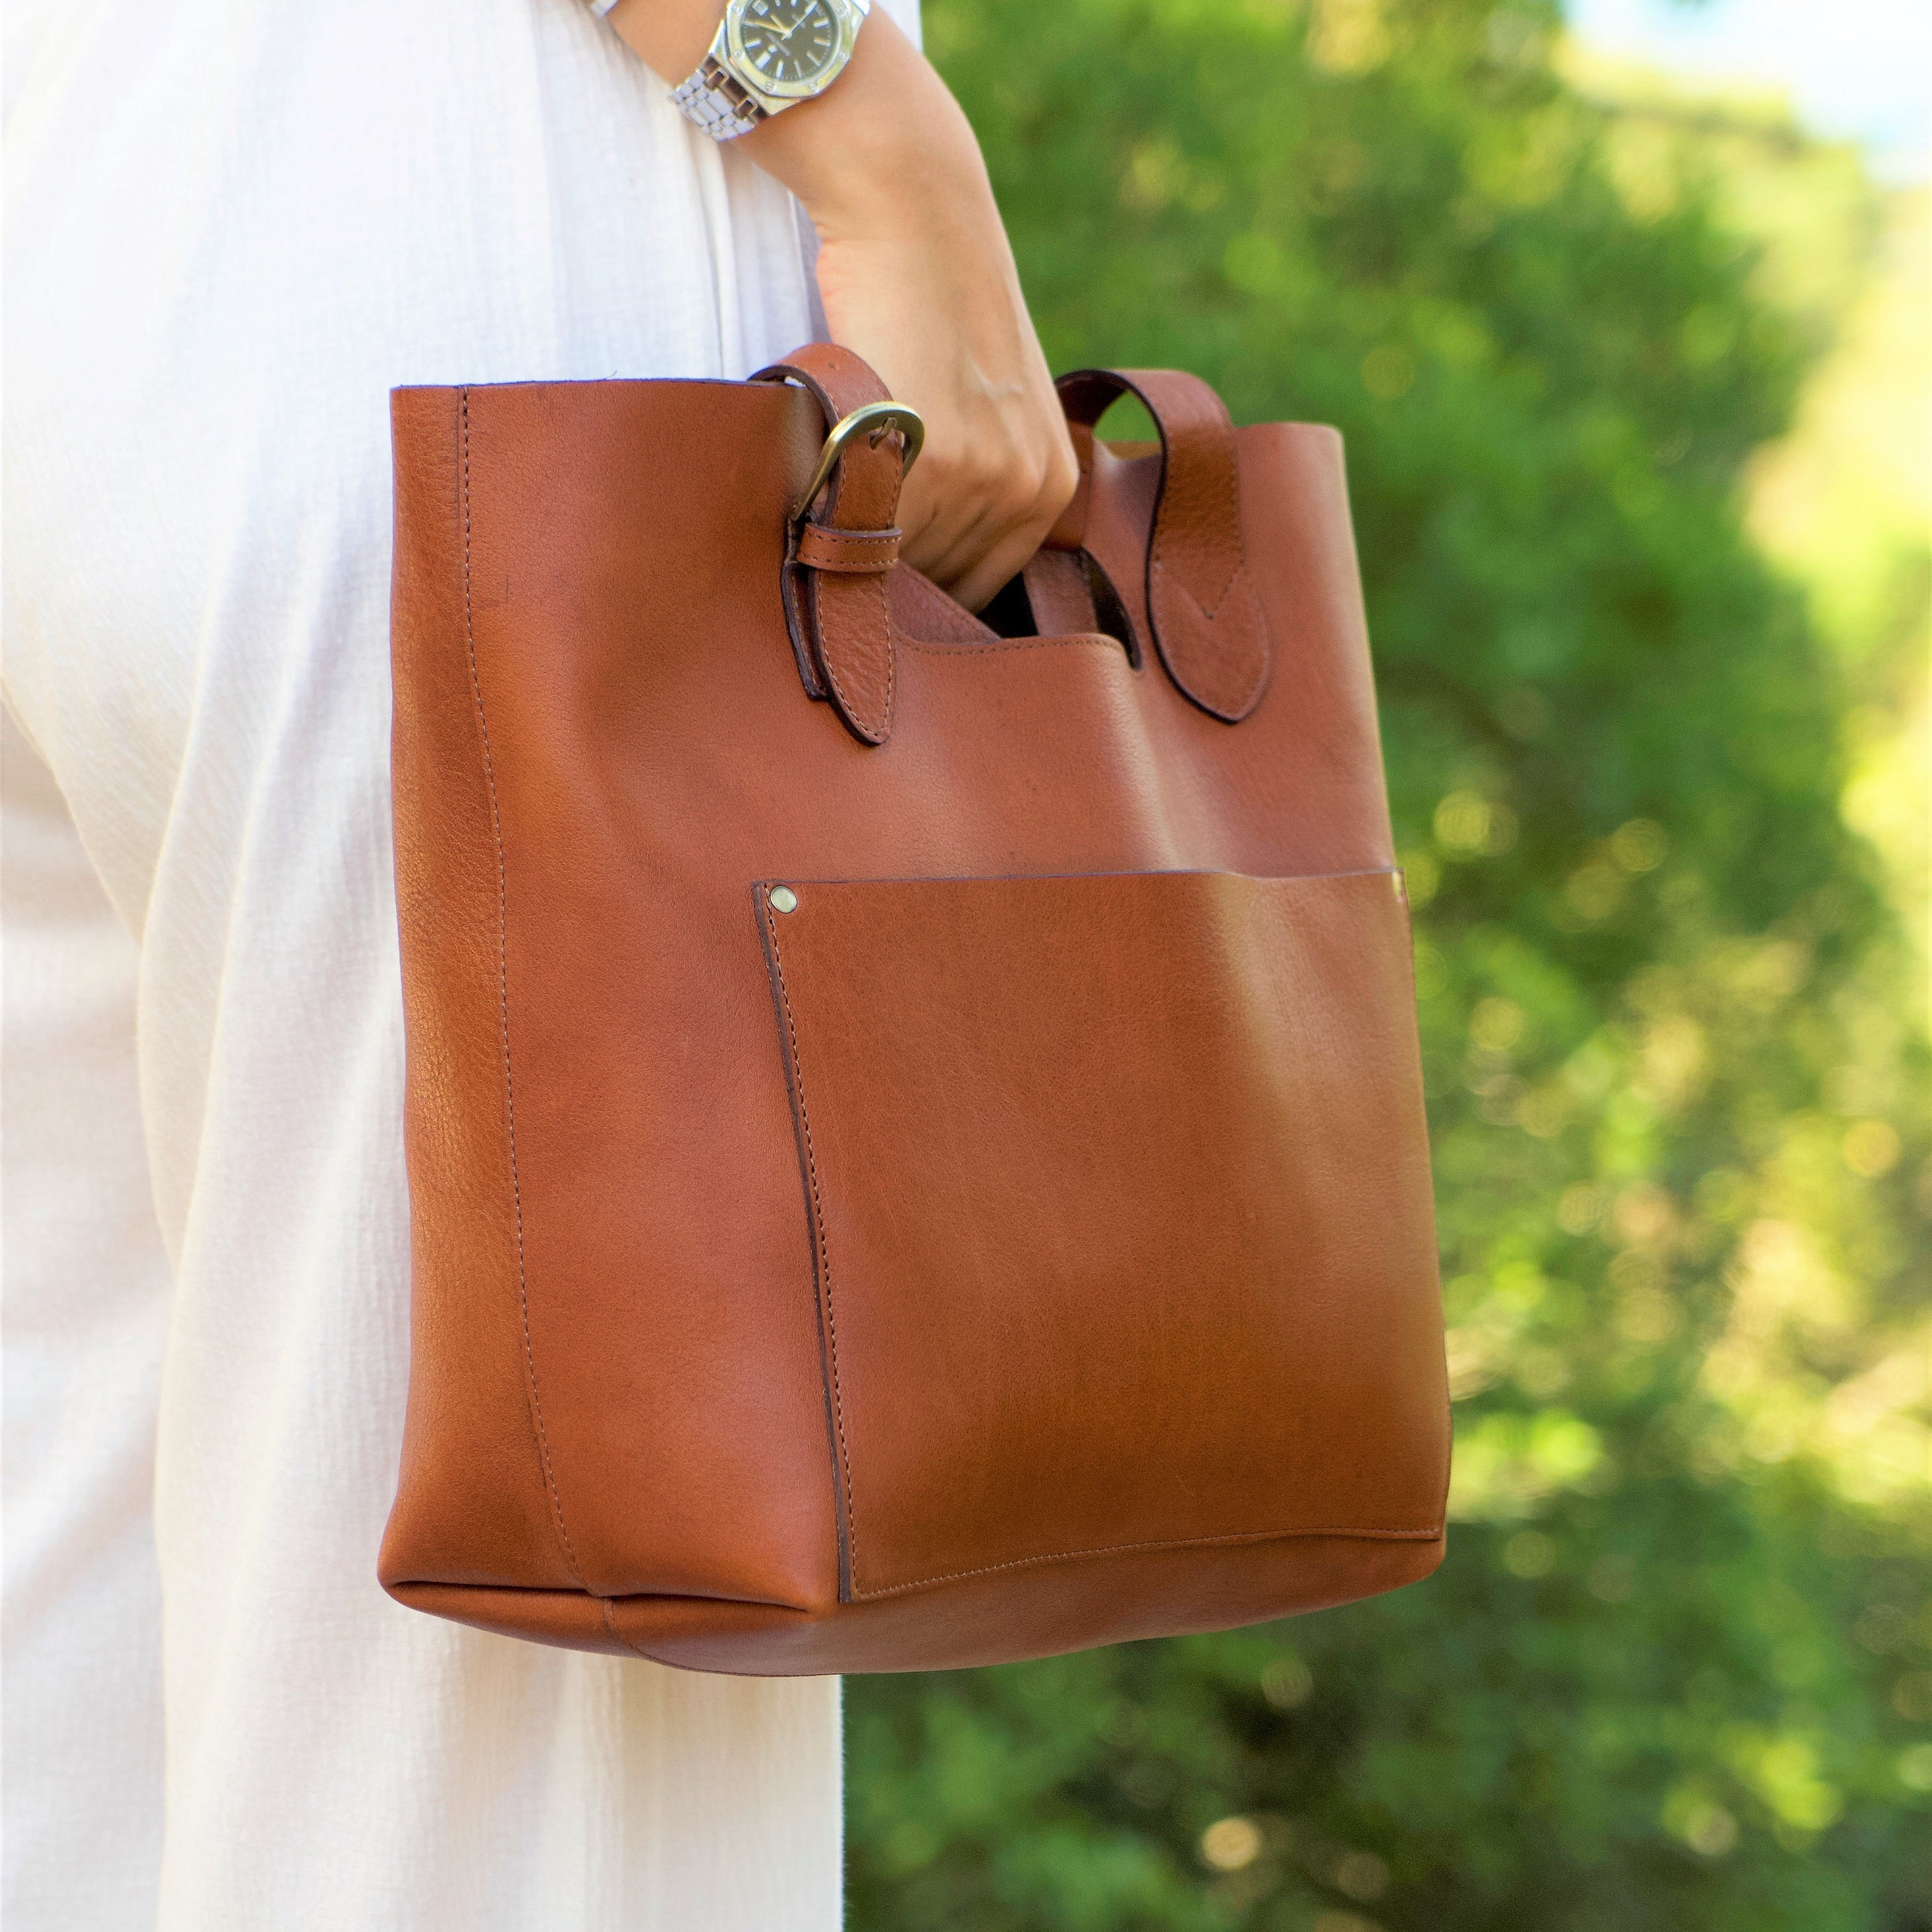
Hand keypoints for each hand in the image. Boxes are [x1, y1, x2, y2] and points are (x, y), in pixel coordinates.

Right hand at [608, 2, 1076, 611]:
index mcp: (1052, 486)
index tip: (881, 583)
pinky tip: (815, 480)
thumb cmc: (936, 306)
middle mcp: (1030, 490)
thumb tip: (916, 574)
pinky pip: (871, 529)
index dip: (923, 589)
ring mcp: (986, 478)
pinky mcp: (934, 458)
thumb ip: (972, 486)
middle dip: (890, 574)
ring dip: (856, 550)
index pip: (980, 588)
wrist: (917, 215)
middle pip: (942, 584)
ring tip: (826, 504)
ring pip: (903, 563)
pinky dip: (832, 518)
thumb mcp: (988, 407)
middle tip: (841, 548)